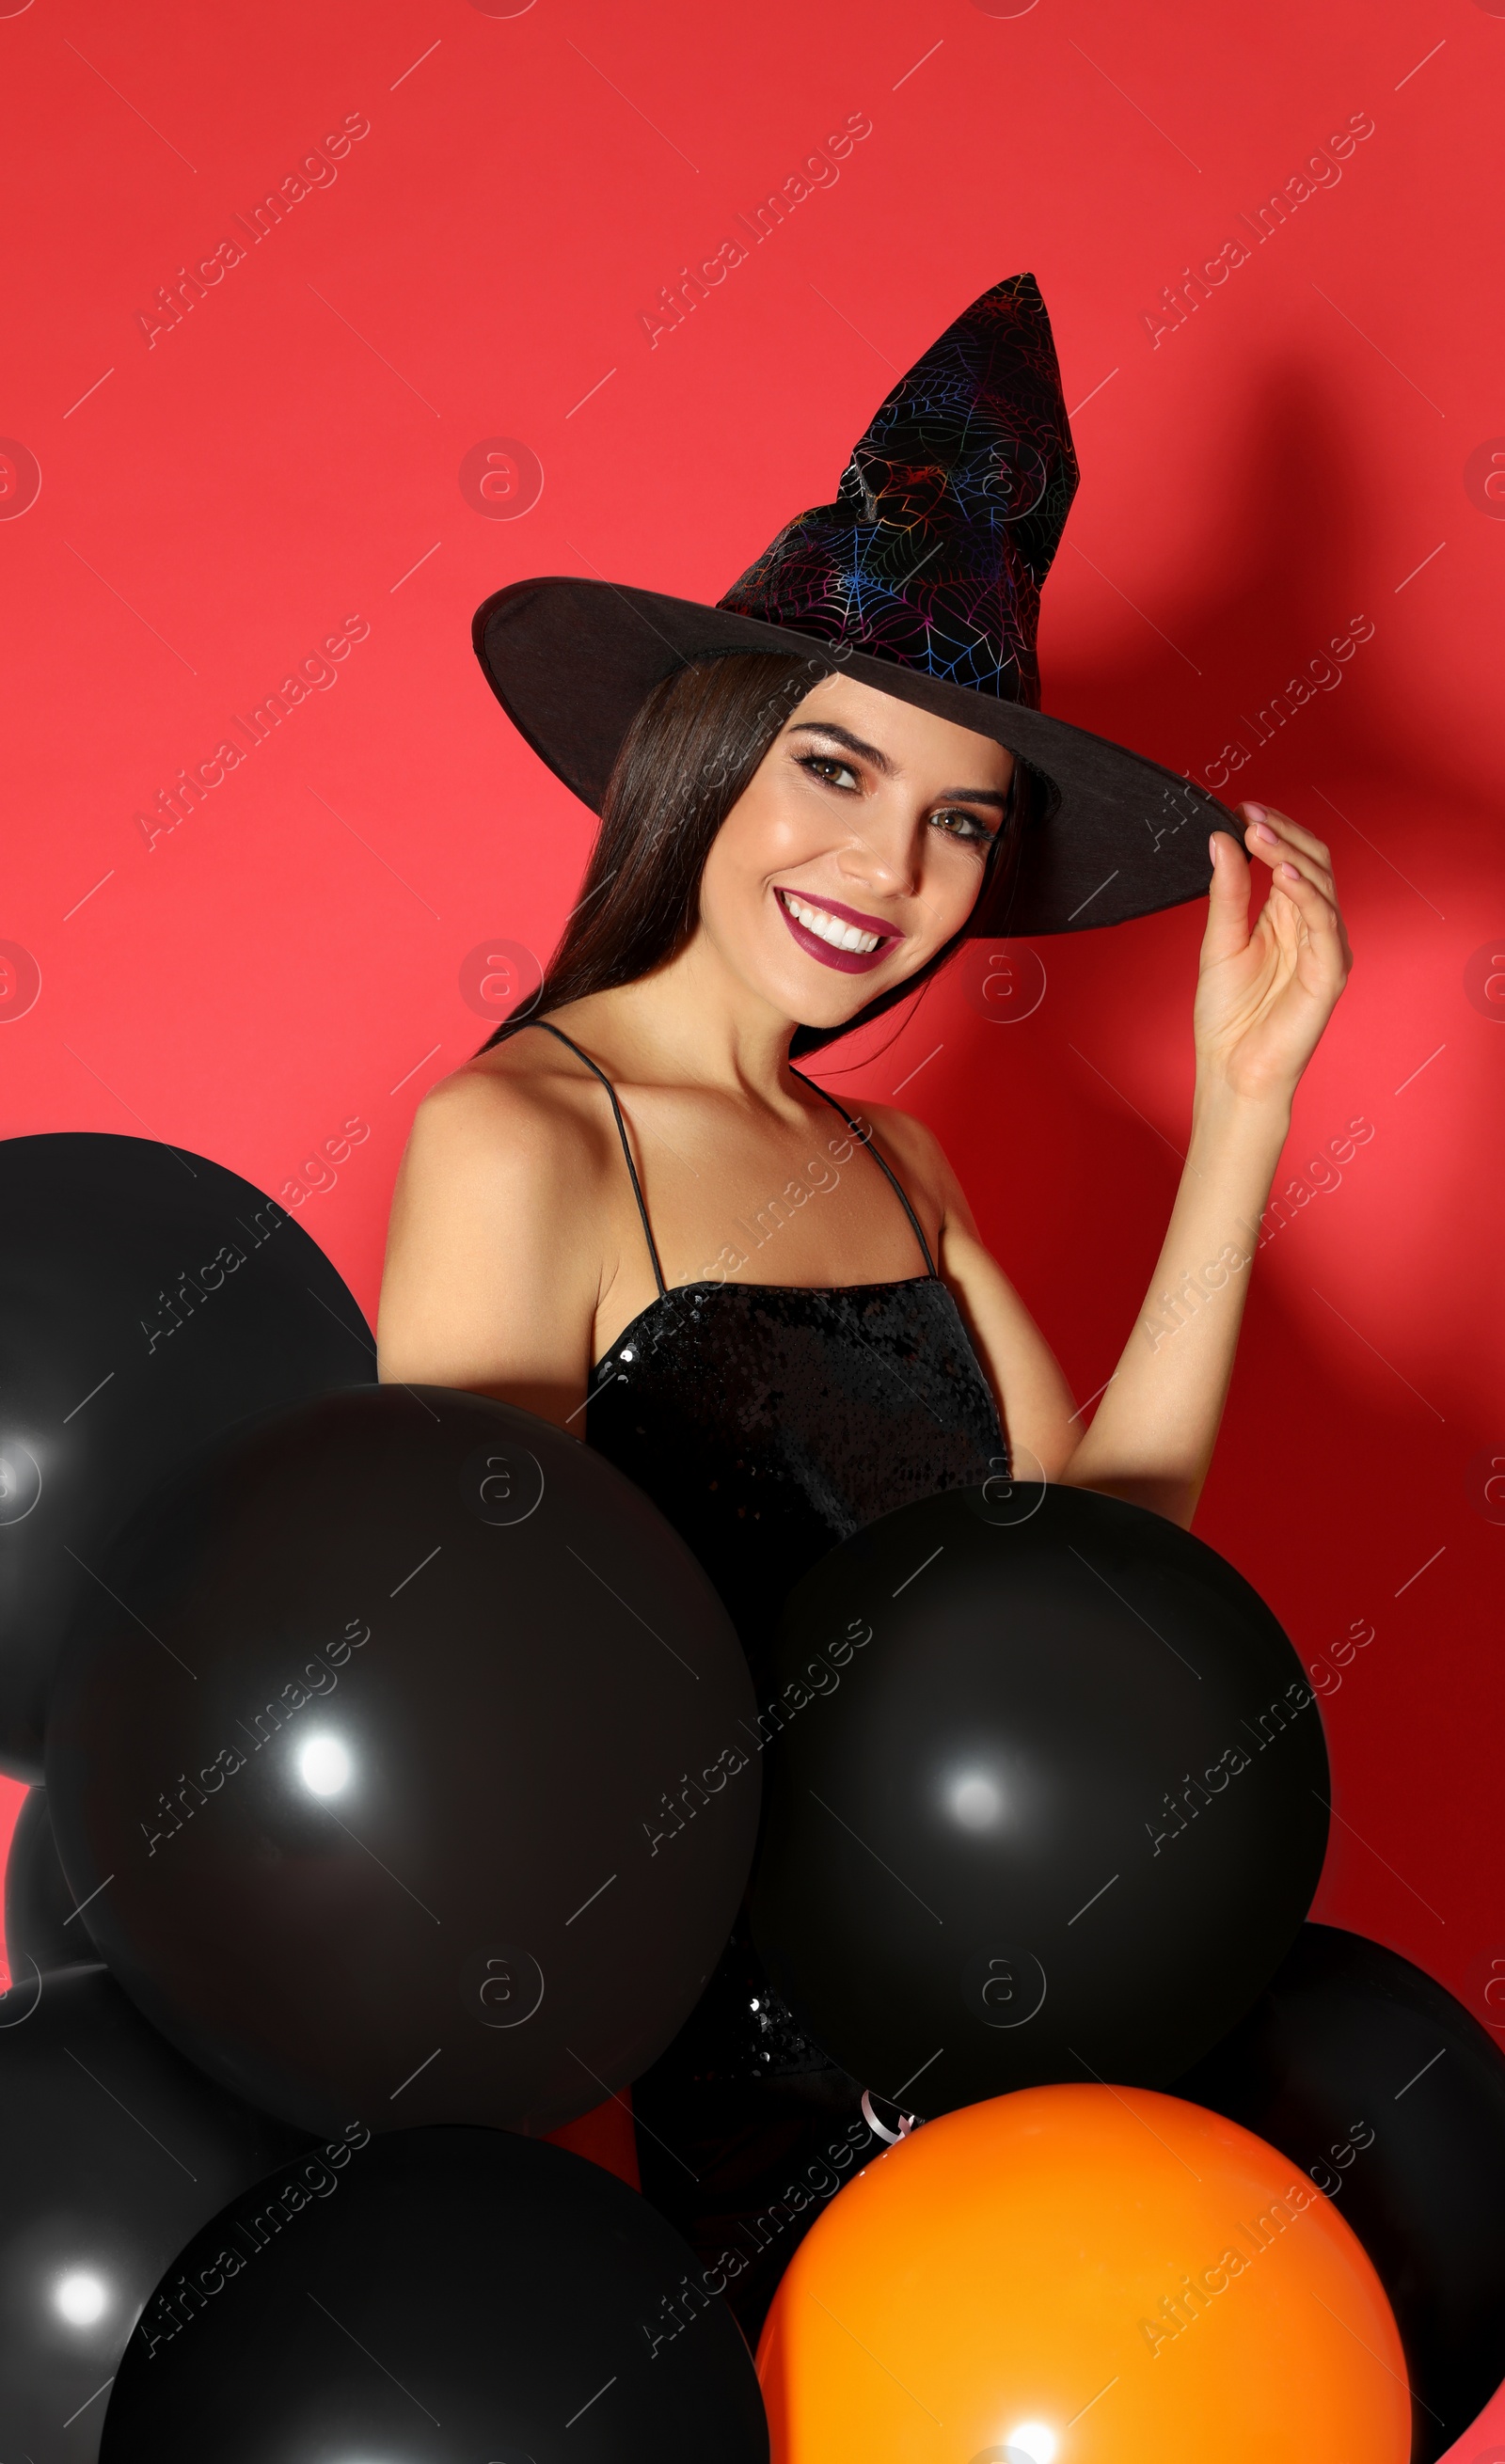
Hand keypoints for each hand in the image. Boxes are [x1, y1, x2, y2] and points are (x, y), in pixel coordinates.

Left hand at [1192, 802, 1352, 1108]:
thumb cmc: (1227, 1017)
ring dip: (1290, 854)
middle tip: (1251, 814)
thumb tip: (1221, 840)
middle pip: (1313, 863)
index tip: (1241, 808)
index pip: (1292, 858)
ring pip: (1321, 885)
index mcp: (1286, 918)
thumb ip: (1227, 891)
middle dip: (1283, 834)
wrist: (1231, 1071)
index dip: (1272, 830)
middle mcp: (1311, 928)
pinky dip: (1305, 894)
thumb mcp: (1219, 941)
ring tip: (1259, 834)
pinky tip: (1281, 874)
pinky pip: (1324, 922)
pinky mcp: (1329, 971)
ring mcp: (1324, 948)